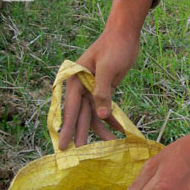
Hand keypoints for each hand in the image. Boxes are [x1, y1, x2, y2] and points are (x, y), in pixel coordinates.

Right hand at [59, 0, 152, 148]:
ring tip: (111, 146)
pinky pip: (105, 108)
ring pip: (94, 114)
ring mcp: (92, 89)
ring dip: (102, 129)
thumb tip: (101, 116)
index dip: (69, 128)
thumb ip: (102, 92)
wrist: (126, 34)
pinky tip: (119, 131)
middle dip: (82, 134)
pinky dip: (112, 119)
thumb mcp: (108, 68)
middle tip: (79, 156)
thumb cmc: (114, 47)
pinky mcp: (104, 90)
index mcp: (75, 80)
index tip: (64, 145)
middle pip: (81, 115)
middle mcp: (81, 86)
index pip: (72, 109)